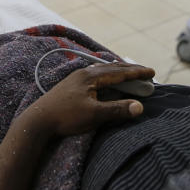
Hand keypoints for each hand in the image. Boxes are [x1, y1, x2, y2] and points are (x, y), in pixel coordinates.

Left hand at [21, 62, 153, 136]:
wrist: (37, 121)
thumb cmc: (65, 117)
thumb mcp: (94, 115)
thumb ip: (117, 110)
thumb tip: (140, 107)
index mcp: (90, 76)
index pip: (119, 72)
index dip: (137, 73)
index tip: (152, 73)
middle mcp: (83, 73)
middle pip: (111, 68)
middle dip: (130, 70)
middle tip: (145, 73)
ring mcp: (75, 78)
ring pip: (102, 71)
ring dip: (118, 72)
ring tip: (129, 74)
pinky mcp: (70, 86)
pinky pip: (94, 75)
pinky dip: (107, 77)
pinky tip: (105, 82)